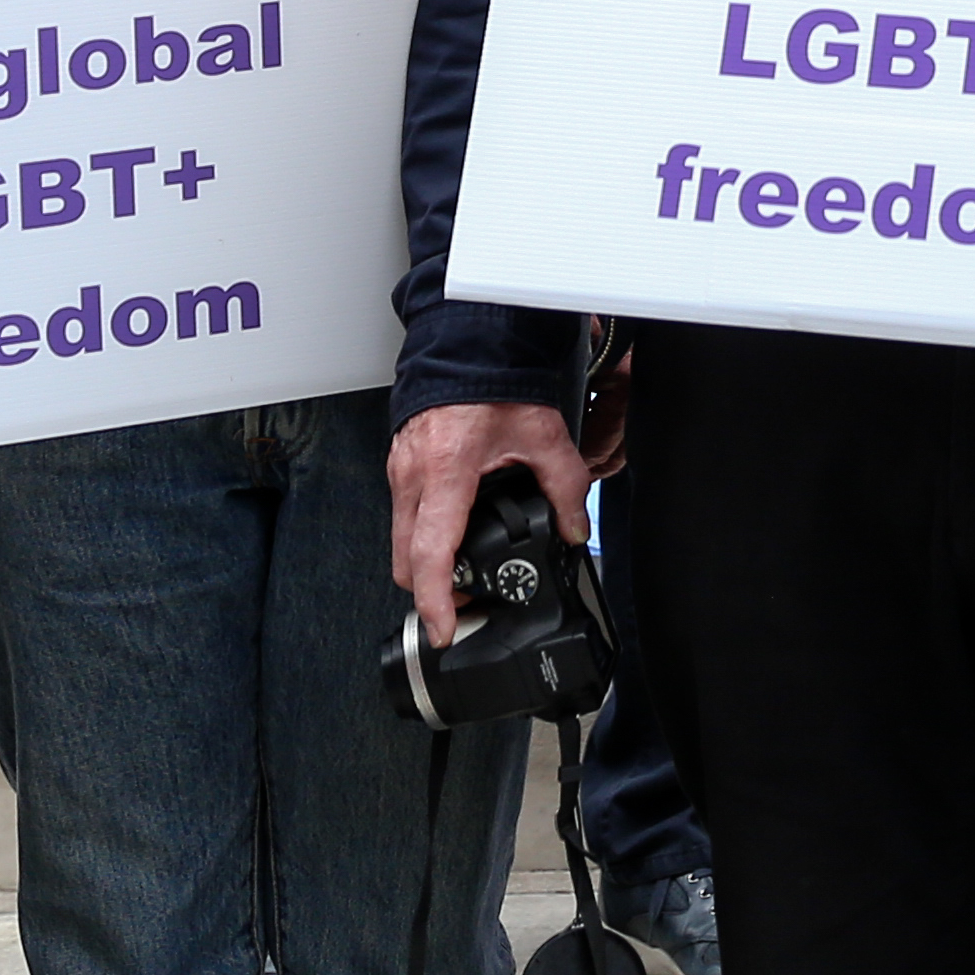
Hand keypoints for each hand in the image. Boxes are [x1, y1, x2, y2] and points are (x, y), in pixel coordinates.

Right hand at [387, 400, 592, 640]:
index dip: (435, 601)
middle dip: (429, 593)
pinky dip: (422, 538)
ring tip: (462, 579)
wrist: (466, 343)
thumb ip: (565, 484)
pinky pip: (404, 517)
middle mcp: (414, 476)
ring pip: (399, 541)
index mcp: (447, 471)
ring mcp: (401, 472)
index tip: (442, 631)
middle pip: (404, 561)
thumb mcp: (542, 432)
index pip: (430, 553)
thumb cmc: (494, 378)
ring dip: (424, 566)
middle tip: (463, 610)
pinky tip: (452, 537)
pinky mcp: (400, 467)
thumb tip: (575, 527)